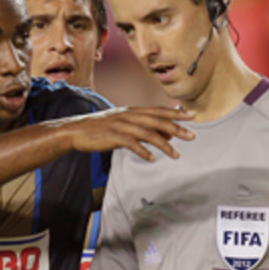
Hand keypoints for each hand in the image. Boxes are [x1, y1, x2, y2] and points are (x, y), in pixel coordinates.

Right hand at [70, 106, 194, 159]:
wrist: (76, 131)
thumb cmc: (102, 129)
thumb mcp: (126, 126)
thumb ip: (146, 129)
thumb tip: (168, 136)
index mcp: (133, 111)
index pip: (158, 110)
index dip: (176, 113)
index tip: (192, 116)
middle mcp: (129, 115)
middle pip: (157, 120)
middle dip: (176, 128)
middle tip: (192, 136)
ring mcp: (120, 125)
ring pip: (147, 133)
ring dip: (163, 145)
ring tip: (176, 155)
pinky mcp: (112, 136)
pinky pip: (131, 143)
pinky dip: (143, 151)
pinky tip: (152, 159)